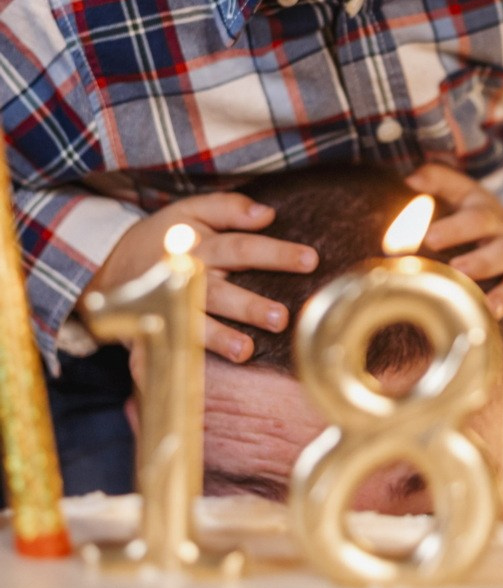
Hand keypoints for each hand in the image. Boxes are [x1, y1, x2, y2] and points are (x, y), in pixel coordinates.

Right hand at [83, 193, 317, 362]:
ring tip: (245, 350)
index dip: (275, 253)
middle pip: (221, 291)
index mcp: (199, 246)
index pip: (242, 248)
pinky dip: (173, 364)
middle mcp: (185, 277)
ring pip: (194, 324)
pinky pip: (163, 349)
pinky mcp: (152, 331)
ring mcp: (167, 308)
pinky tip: (192, 379)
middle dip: (250, 306)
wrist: (107, 265)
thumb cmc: (164, 237)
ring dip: (218, 338)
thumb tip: (267, 214)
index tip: (311, 260)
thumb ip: (228, 208)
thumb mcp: (190, 210)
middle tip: (281, 318)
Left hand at [406, 163, 502, 324]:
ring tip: (489, 310)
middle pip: (502, 252)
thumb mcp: (458, 190)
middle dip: (481, 262)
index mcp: (489, 218)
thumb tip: (411, 176)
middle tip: (458, 270)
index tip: (429, 237)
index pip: (477, 219)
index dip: (456, 228)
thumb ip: (437, 179)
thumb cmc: (472, 215)